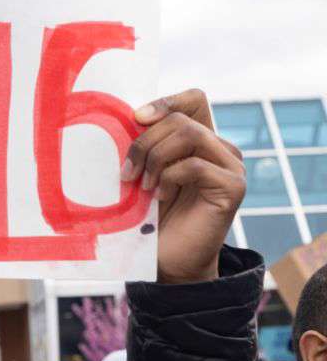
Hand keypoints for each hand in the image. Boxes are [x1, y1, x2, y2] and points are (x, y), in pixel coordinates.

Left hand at [121, 89, 245, 283]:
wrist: (168, 261)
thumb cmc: (151, 218)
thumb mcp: (142, 174)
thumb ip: (144, 146)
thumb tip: (126, 116)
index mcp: (200, 140)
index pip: (194, 99)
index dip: (166, 101)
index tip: (136, 118)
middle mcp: (220, 148)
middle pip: (181, 118)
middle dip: (144, 141)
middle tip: (127, 172)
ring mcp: (231, 166)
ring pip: (190, 135)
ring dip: (155, 158)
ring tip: (142, 185)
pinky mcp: (233, 187)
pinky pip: (195, 165)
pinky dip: (169, 177)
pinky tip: (160, 197)